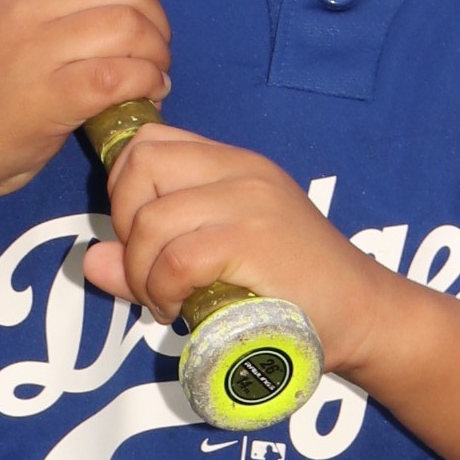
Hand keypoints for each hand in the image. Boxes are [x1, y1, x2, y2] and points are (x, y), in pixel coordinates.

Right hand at [0, 0, 171, 217]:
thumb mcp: (10, 27)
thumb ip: (60, 12)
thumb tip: (132, 17)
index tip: (145, 32)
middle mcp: (29, 4)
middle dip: (159, 29)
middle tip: (155, 62)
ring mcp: (36, 49)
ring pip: (130, 29)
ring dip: (156, 59)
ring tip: (151, 83)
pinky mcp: (47, 97)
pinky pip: (120, 76)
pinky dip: (145, 86)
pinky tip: (143, 101)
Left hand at [88, 122, 459, 459]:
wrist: (366, 317)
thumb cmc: (295, 293)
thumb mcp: (220, 262)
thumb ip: (154, 254)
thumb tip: (93, 261)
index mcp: (232, 164)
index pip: (147, 142)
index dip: (123, 189)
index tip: (139, 240)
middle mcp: (240, 170)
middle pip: (137, 166)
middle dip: (124, 225)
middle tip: (147, 274)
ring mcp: (249, 200)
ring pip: (150, 219)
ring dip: (142, 271)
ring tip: (165, 301)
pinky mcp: (254, 238)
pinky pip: (176, 256)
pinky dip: (162, 289)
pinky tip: (181, 310)